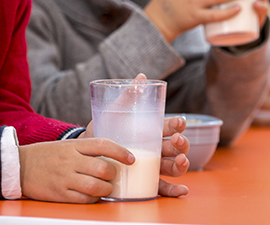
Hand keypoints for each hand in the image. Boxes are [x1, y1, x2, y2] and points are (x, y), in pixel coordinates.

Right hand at [18, 137, 131, 202]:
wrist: (19, 166)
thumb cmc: (47, 156)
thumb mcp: (66, 146)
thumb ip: (86, 149)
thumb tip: (112, 156)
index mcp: (73, 146)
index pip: (103, 144)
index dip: (121, 151)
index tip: (131, 159)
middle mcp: (70, 160)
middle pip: (103, 168)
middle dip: (113, 175)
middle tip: (112, 176)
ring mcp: (64, 178)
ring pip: (95, 186)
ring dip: (106, 189)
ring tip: (105, 188)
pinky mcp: (59, 193)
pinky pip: (83, 199)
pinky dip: (93, 199)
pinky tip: (93, 196)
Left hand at [81, 74, 189, 197]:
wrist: (87, 151)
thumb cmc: (105, 128)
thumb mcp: (115, 111)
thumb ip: (128, 95)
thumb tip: (141, 77)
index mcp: (152, 130)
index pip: (170, 127)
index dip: (177, 125)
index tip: (179, 122)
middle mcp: (156, 148)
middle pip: (176, 147)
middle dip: (182, 143)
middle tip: (176, 141)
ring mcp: (152, 165)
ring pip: (174, 166)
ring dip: (183, 164)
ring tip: (181, 161)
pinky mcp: (145, 180)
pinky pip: (162, 187)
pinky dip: (174, 190)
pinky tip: (182, 191)